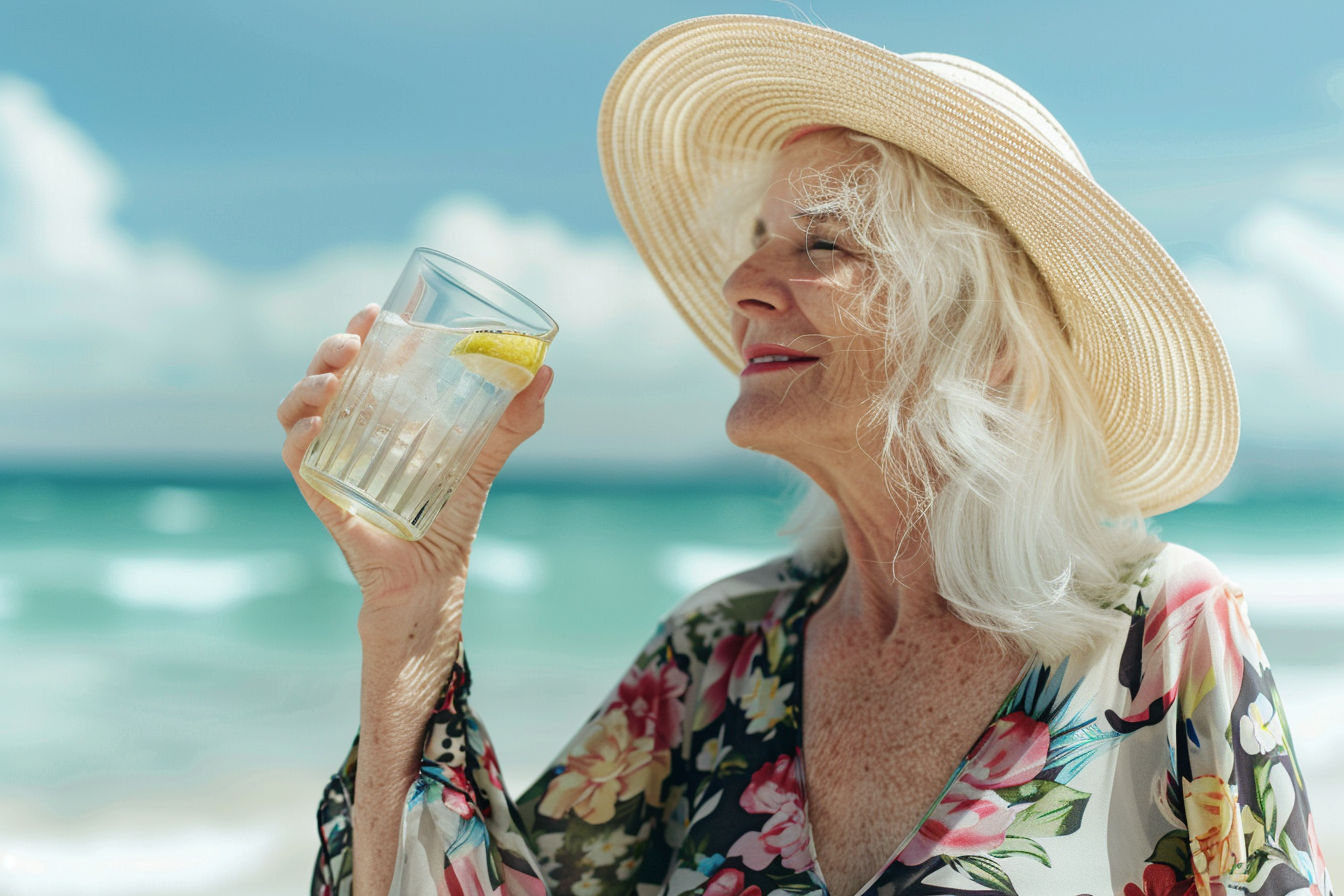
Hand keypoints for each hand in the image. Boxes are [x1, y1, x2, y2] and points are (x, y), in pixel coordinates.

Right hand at [277, 304, 553, 622]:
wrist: (433, 579)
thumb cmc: (449, 517)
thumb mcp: (484, 460)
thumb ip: (514, 421)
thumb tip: (547, 372)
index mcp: (378, 416)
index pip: (359, 363)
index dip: (361, 333)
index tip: (376, 311)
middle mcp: (347, 434)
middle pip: (322, 378)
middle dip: (330, 352)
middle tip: (354, 343)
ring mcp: (331, 465)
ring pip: (295, 413)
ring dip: (307, 388)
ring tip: (332, 379)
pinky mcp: (324, 499)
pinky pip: (297, 464)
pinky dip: (299, 441)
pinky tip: (315, 427)